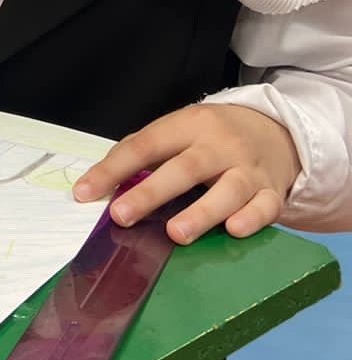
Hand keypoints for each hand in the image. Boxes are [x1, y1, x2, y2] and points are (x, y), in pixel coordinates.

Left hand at [73, 103, 301, 244]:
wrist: (274, 129)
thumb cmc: (211, 136)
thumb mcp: (177, 131)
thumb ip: (141, 153)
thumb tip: (99, 183)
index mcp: (187, 125)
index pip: (144, 145)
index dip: (113, 169)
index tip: (85, 192)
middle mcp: (218, 145)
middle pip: (185, 168)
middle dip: (152, 193)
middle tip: (123, 216)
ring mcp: (248, 169)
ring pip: (228, 190)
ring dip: (201, 213)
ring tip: (176, 234)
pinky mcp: (273, 191)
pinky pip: (266, 206)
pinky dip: (251, 219)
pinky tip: (235, 230)